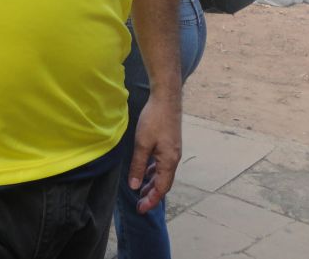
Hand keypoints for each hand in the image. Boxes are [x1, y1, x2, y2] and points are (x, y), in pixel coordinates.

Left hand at [127, 91, 181, 213]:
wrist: (166, 99)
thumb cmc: (154, 120)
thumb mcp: (142, 144)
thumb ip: (138, 166)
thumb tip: (135, 186)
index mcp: (168, 162)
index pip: (161, 189)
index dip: (151, 201)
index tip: (140, 209)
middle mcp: (174, 159)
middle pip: (164, 183)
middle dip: (152, 195)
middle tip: (139, 204)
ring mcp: (173, 151)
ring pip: (163, 174)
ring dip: (153, 183)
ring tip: (141, 190)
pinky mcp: (170, 144)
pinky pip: (163, 164)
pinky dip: (154, 171)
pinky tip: (146, 170)